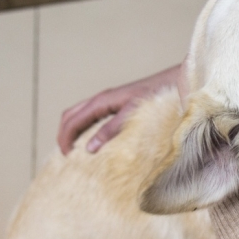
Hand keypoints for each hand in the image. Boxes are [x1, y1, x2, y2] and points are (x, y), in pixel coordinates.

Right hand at [57, 63, 182, 154]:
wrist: (174, 82)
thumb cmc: (155, 96)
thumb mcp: (132, 114)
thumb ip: (111, 129)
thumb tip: (89, 147)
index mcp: (101, 101)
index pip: (72, 120)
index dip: (64, 138)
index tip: (66, 157)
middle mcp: (102, 100)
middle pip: (71, 116)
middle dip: (64, 134)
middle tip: (67, 155)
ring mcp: (109, 102)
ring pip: (80, 115)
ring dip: (73, 131)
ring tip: (77, 151)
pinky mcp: (118, 105)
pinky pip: (94, 117)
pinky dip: (86, 128)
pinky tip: (95, 141)